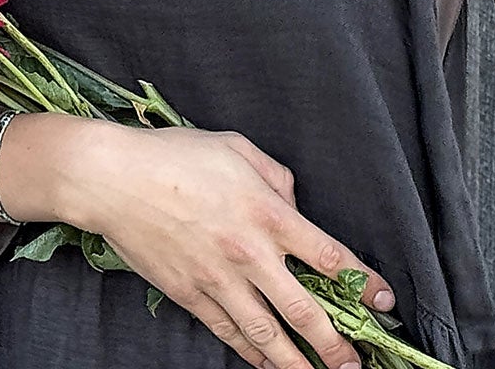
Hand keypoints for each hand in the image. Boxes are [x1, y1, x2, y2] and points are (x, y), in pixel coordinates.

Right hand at [61, 125, 395, 368]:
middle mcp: (249, 252)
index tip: (383, 301)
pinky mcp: (189, 293)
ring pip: (267, 333)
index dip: (363, 283)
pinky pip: (228, 331)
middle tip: (357, 365)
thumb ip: (275, 176)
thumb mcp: (235, 148)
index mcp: (267, 212)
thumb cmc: (172, 155)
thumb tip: (293, 204)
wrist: (110, 179)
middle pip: (304, 310)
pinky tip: (267, 365)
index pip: (329, 256)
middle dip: (336, 344)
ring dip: (297, 362)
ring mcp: (218, 279)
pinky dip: (251, 353)